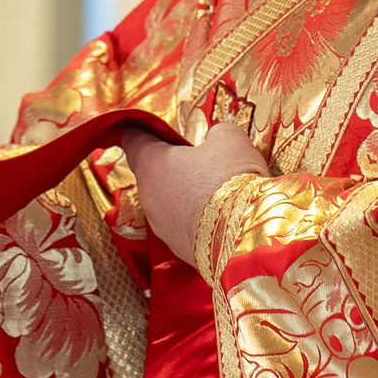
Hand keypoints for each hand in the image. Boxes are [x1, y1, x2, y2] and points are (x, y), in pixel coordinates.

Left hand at [119, 121, 268, 260]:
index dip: (141, 131)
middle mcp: (147, 195)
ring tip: (214, 192)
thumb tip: (215, 139)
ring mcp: (160, 226)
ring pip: (166, 202)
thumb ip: (218, 133)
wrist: (243, 237)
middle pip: (152, 173)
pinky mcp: (176, 248)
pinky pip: (181, 226)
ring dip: (183, 195)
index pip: (133, 140)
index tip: (145, 128)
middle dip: (171, 166)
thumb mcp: (231, 141)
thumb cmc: (230, 179)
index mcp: (151, 163)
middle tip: (198, 160)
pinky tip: (218, 217)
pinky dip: (194, 219)